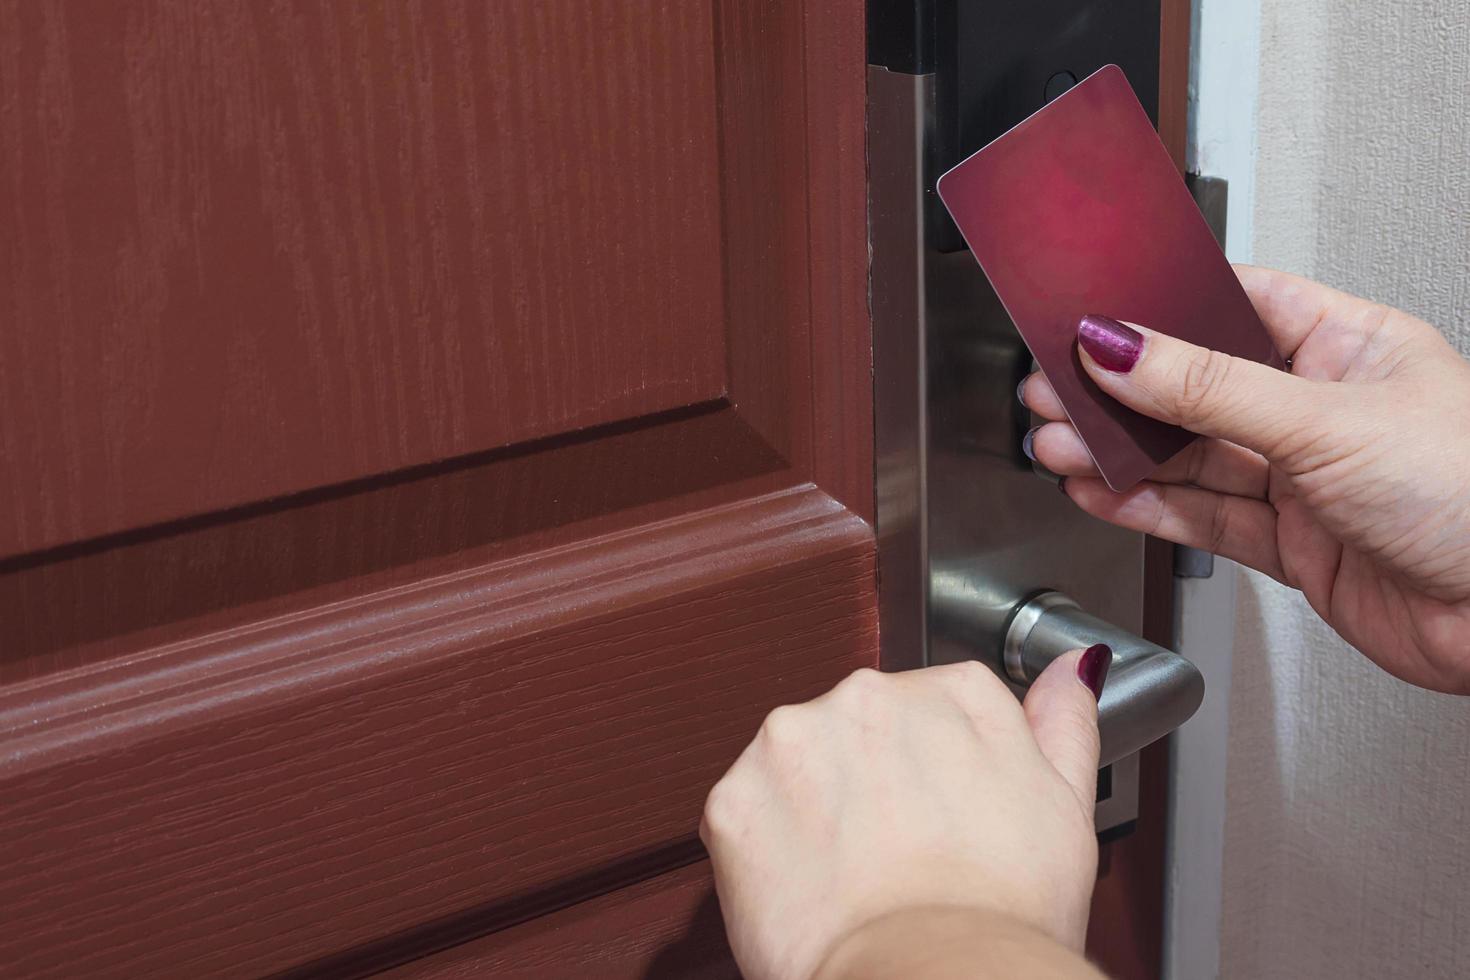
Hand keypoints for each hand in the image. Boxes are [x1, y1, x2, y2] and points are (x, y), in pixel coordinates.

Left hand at [701, 651, 1111, 979]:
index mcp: (953, 691)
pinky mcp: (735, 797)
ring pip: (799, 767)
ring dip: (816, 811)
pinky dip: (770, 852)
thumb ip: (1062, 724)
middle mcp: (868, 695)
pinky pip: (749, 816)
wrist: (930, 979)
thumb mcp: (1064, 812)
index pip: (935, 710)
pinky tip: (814, 888)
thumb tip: (1071, 668)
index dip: (937, 777)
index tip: (943, 821)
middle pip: (862, 732)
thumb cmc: (1001, 914)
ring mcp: (793, 741)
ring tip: (858, 877)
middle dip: (872, 785)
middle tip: (903, 857)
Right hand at [1021, 265, 1469, 692]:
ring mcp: (1304, 478)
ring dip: (1121, 452)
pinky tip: (1100, 490)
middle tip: (1055, 389)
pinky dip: (1147, 506)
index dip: (1161, 306)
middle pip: (1197, 387)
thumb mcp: (1327, 422)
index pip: (1234, 304)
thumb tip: (1123, 348)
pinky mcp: (1293, 544)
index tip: (1092, 313)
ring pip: (1192, 457)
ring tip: (1057, 443)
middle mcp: (1321, 408)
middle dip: (1121, 391)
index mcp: (1348, 345)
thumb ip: (1211, 389)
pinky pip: (1203, 516)